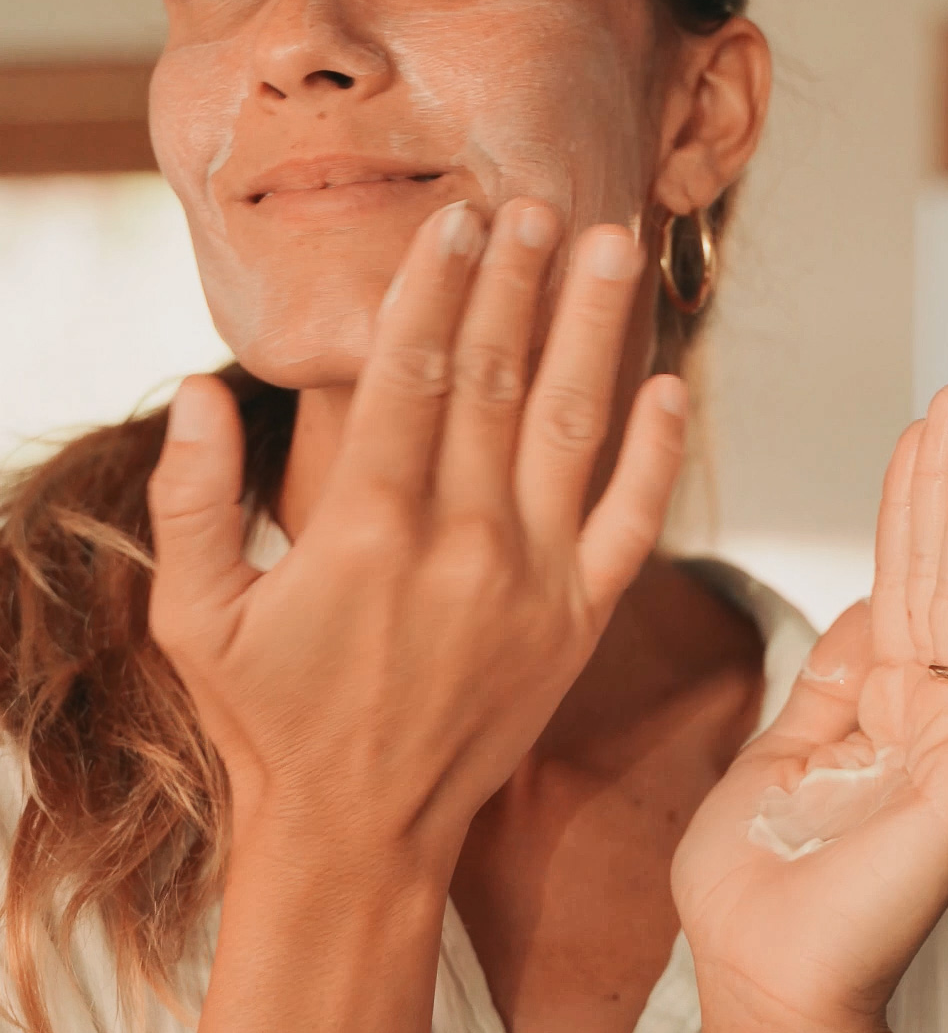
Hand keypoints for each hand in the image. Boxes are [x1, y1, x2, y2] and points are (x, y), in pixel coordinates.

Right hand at [147, 198, 686, 875]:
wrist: (358, 831)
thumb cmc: (268, 717)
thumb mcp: (193, 616)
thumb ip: (189, 500)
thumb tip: (203, 389)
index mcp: (365, 528)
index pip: (408, 373)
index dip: (434, 287)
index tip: (455, 221)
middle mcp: (458, 541)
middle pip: (494, 377)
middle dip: (517, 280)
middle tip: (537, 200)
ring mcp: (530, 580)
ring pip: (572, 426)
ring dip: (595, 328)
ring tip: (613, 246)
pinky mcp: (578, 620)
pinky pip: (630, 521)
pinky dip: (656, 453)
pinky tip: (672, 385)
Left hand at [672, 382, 947, 1032]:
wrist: (756, 979)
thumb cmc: (755, 887)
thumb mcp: (776, 755)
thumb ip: (825, 684)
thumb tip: (860, 614)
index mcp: (870, 705)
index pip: (897, 581)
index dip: (907, 504)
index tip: (920, 432)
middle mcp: (920, 715)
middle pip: (937, 573)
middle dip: (946, 481)